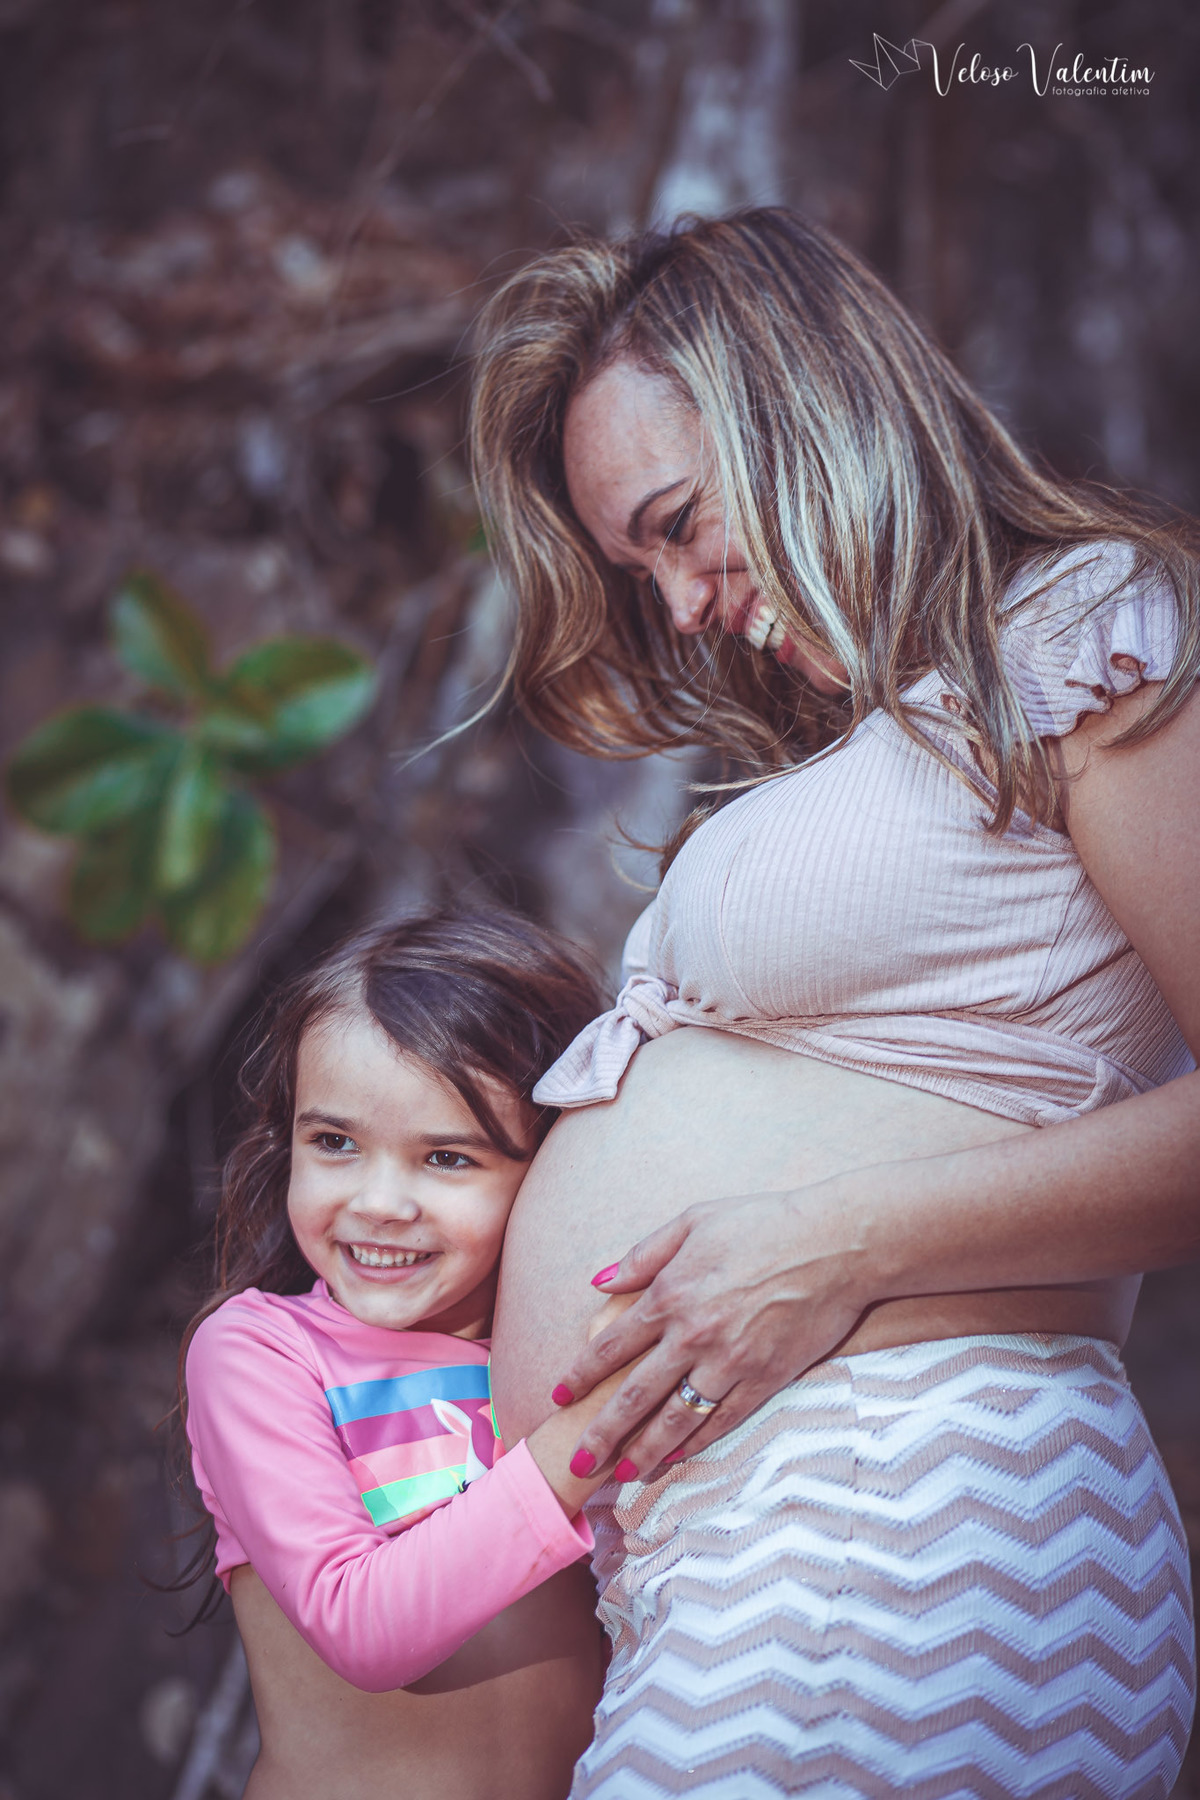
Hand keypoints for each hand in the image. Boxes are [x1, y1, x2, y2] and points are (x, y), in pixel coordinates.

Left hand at [553, 1184, 869, 1478]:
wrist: (836, 1243)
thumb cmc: (764, 1222)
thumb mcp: (695, 1220)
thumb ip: (643, 1253)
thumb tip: (599, 1280)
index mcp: (671, 1293)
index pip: (612, 1344)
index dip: (581, 1372)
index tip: (559, 1394)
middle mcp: (693, 1334)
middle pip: (634, 1394)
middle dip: (601, 1431)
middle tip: (577, 1461)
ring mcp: (730, 1362)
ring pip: (675, 1418)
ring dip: (644, 1450)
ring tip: (622, 1473)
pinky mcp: (765, 1379)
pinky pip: (722, 1420)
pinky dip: (696, 1443)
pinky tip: (677, 1458)